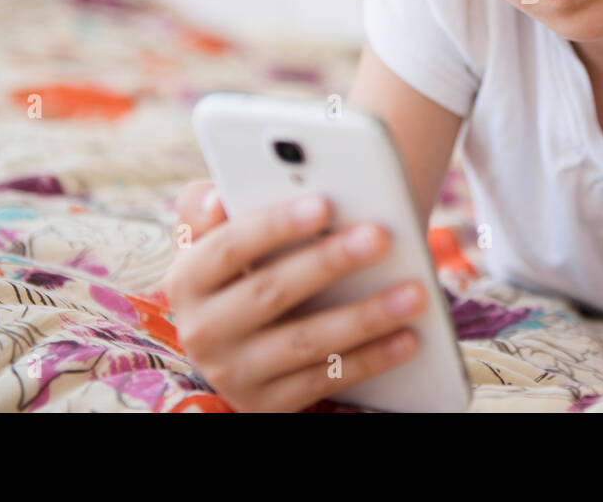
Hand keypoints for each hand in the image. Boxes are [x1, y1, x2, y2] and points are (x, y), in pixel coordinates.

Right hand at [159, 180, 428, 411]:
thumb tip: (217, 198)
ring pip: (306, 342)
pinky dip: (371, 359)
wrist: (236, 344)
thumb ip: (211, 207)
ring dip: (365, 317)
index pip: (228, 247)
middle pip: (271, 292)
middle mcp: (202, 331)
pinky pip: (327, 380)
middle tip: (382, 236)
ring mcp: (235, 373)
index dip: (275, 225)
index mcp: (187, 279)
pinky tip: (409, 337)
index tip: (326, 202)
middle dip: (329, 262)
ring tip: (414, 291)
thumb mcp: (213, 238)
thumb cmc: (240, 268)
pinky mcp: (269, 404)